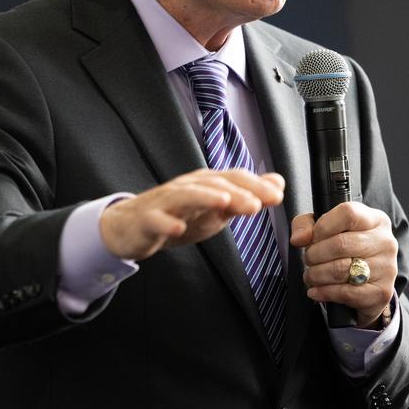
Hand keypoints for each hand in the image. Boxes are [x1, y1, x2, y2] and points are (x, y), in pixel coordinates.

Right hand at [100, 169, 284, 260]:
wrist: (131, 226)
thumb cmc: (177, 215)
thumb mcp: (216, 208)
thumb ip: (246, 196)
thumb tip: (277, 183)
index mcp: (205, 184)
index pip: (233, 179)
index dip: (255, 186)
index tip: (277, 196)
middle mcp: (187, 188)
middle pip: (213, 185)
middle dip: (237, 192)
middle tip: (258, 203)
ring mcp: (165, 203)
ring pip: (186, 196)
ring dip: (206, 197)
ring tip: (225, 203)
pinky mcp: (147, 220)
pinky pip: (156, 220)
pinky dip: (166, 223)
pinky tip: (178, 229)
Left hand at [291, 202, 396, 327]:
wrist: (367, 281)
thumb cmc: (343, 249)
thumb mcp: (323, 228)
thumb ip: (305, 224)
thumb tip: (299, 239)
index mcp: (374, 219)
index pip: (348, 214)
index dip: (322, 227)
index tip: (312, 238)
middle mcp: (385, 241)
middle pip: (341, 244)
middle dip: (315, 254)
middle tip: (308, 260)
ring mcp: (387, 267)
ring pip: (341, 270)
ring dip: (316, 275)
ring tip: (310, 275)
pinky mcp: (382, 292)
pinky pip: (347, 293)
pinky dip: (325, 292)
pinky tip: (315, 291)